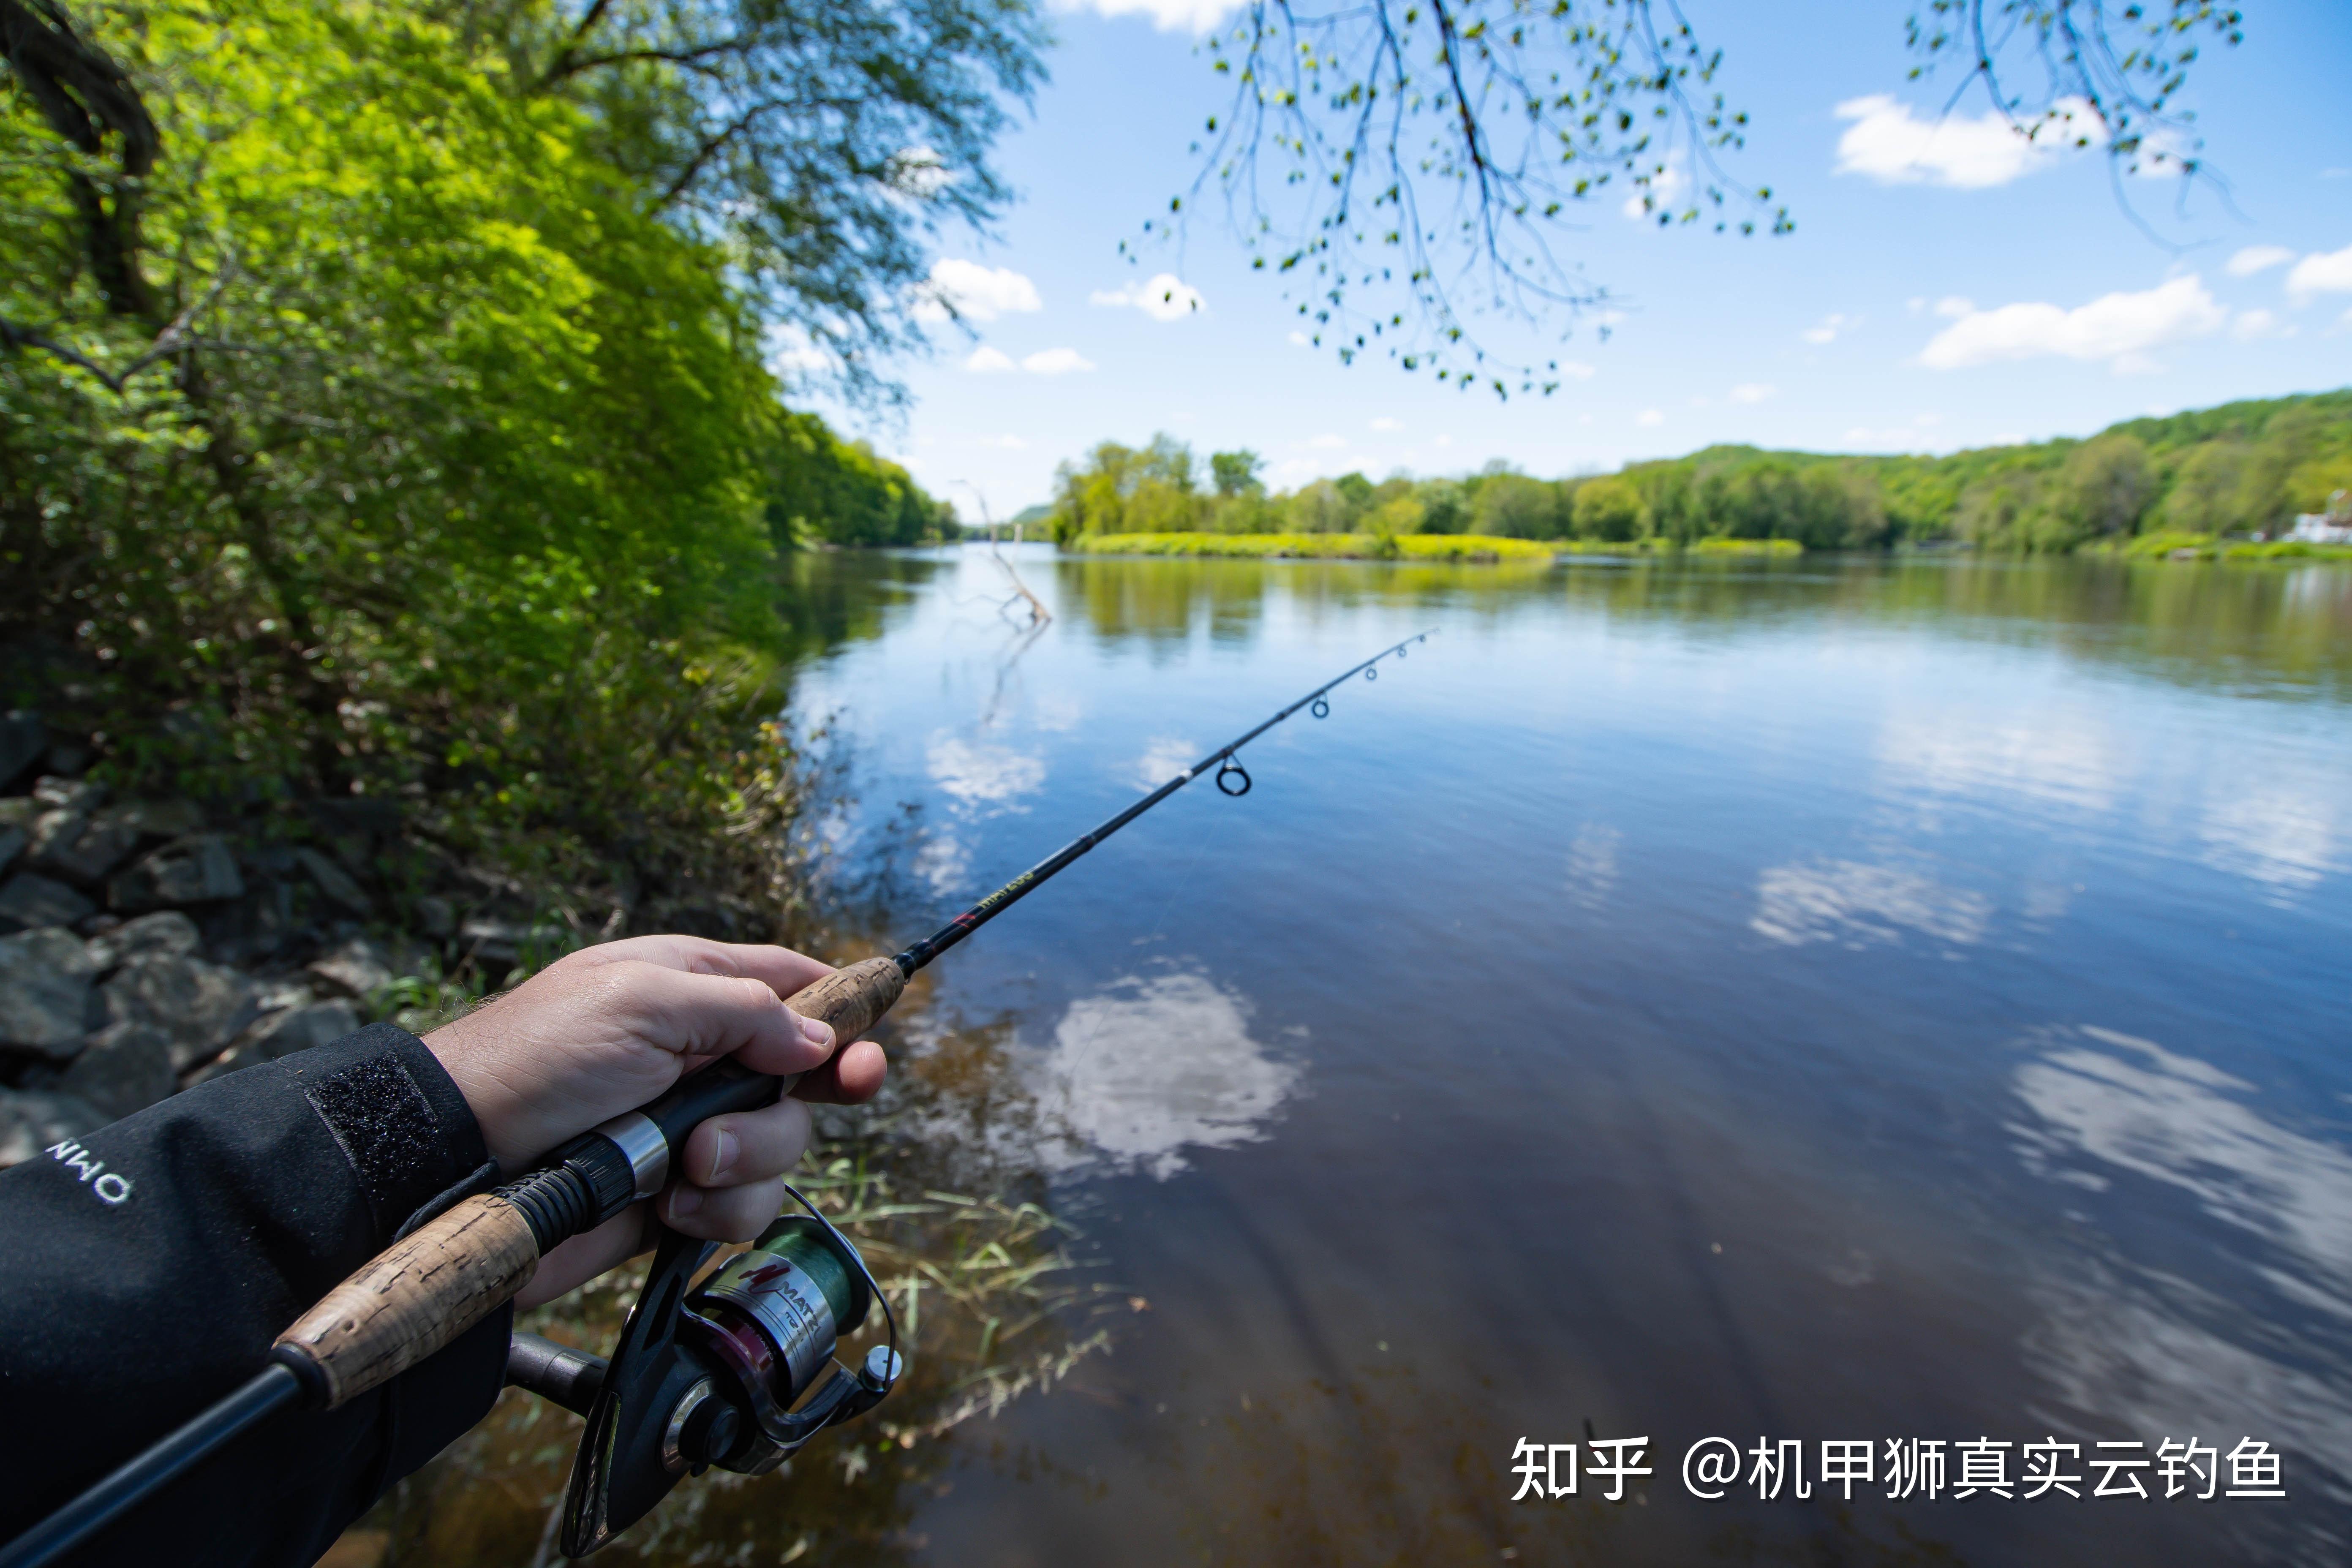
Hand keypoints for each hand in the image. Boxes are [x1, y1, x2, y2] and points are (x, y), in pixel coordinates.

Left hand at [422, 934, 887, 1306]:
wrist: (458, 1168)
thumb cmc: (535, 1061)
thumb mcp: (643, 1001)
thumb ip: (744, 1011)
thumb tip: (819, 1040)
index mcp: (689, 988)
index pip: (790, 986)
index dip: (842, 1010)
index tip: (873, 1036)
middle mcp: (697, 1059)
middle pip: (803, 1078)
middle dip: (808, 1095)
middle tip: (845, 1088)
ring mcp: (687, 1132)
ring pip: (779, 1150)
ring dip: (748, 1161)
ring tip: (685, 1163)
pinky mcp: (674, 1198)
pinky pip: (740, 1208)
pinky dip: (715, 1210)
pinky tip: (666, 1203)